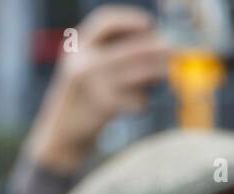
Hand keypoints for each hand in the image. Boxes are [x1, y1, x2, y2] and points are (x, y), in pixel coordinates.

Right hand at [26, 5, 170, 173]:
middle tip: (173, 49)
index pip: (104, 22)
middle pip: (131, 48)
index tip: (149, 24)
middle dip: (157, 48)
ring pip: (139, 72)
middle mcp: (82, 63)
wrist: (60, 134)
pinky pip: (137, 98)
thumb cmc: (80, 98)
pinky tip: (138, 105)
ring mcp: (93, 84)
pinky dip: (142, 102)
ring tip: (164, 74)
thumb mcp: (84, 67)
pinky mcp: (104, 105)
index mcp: (76, 48)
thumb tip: (158, 42)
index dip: (129, 19)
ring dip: (158, 73)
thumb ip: (110, 52)